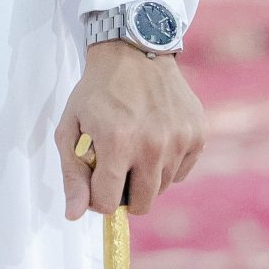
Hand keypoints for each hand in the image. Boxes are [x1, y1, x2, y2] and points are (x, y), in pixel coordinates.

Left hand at [55, 40, 205, 219]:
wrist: (135, 52)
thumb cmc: (97, 91)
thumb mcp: (71, 127)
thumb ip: (72, 174)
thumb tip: (74, 215)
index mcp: (117, 144)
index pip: (108, 203)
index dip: (98, 197)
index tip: (96, 181)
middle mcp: (152, 145)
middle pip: (141, 204)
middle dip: (124, 194)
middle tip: (117, 168)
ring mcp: (180, 140)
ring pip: (162, 188)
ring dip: (146, 177)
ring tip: (135, 148)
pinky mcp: (198, 135)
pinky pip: (182, 172)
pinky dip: (167, 164)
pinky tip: (155, 139)